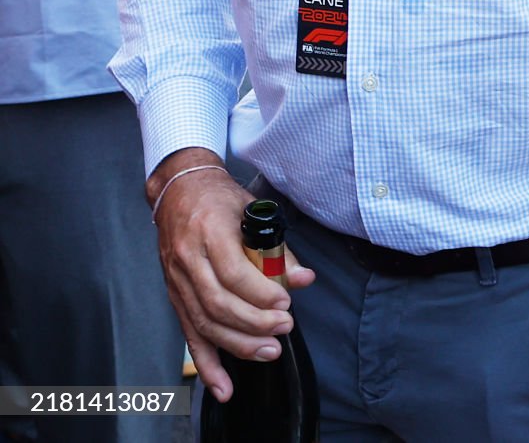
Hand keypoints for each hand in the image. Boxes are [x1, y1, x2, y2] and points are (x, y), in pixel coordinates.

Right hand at [147, 149, 314, 401]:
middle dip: (253, 323)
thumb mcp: (254, 212)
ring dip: (237, 344)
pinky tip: (223, 386)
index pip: (233, 273)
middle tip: (284, 329)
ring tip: (268, 352)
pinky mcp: (175, 297)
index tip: (285, 304)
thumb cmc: (220, 200)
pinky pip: (189, 334)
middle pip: (217, 303)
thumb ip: (278, 249)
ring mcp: (177, 281)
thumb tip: (304, 279)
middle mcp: (188, 260)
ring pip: (203, 323)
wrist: (179, 192)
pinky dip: (207, 363)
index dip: (260, 294)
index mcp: (209, 233)